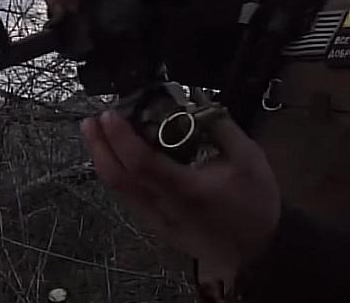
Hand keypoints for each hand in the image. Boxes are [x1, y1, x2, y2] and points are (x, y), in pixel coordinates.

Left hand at [80, 110, 281, 280]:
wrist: (258, 249)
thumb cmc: (255, 202)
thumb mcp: (249, 157)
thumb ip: (221, 126)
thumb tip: (197, 99)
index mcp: (187, 190)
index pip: (141, 163)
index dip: (121, 137)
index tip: (110, 114)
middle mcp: (164, 208)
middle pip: (118, 179)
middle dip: (99, 147)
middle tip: (91, 120)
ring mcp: (158, 221)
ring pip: (118, 192)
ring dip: (103, 160)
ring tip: (96, 134)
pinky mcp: (158, 226)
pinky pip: (128, 199)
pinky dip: (115, 175)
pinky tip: (115, 159)